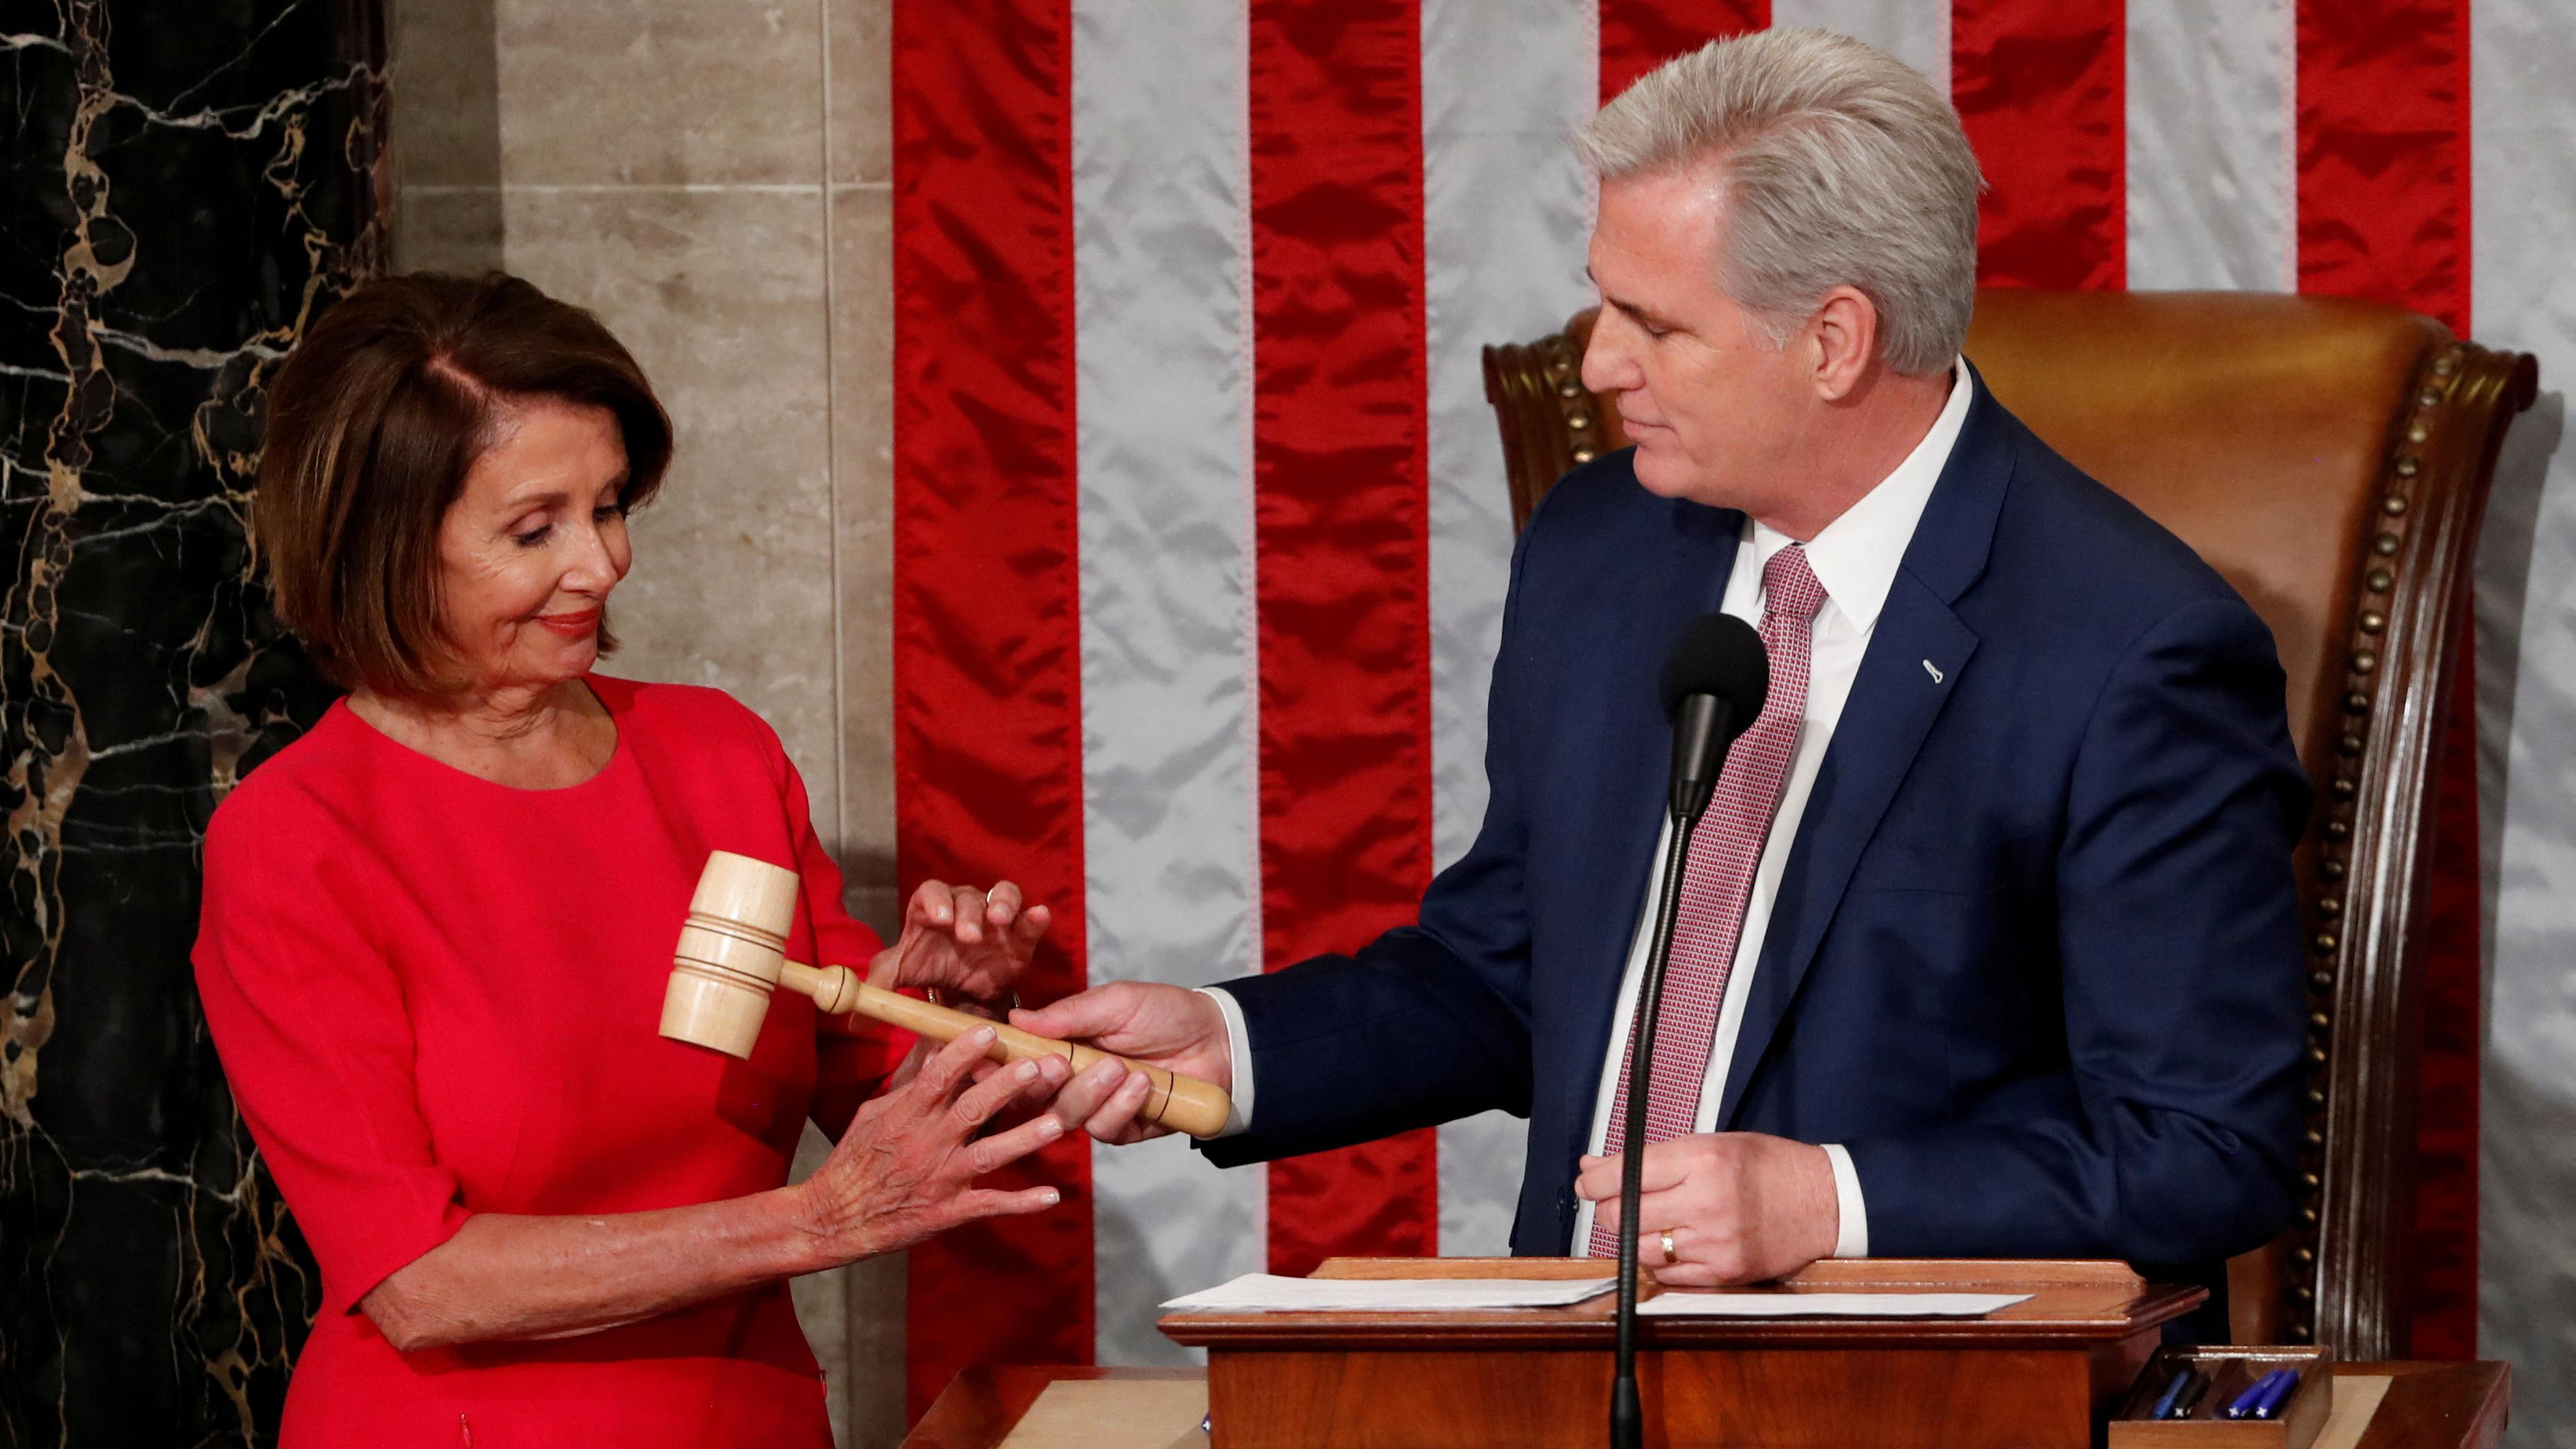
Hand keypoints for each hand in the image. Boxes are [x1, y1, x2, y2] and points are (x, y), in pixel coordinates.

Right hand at [793, 1026, 1065, 1262]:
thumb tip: (936, 1049)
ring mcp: (941, 1179)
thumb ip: (909, 1086)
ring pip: (988, 1156)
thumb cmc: (856, 1160)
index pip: (937, 1078)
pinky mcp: (949, 1211)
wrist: (836, 1217)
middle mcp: (927, 1145)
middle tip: (1038, 1066)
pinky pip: (990, 1205)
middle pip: (971, 1110)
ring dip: (1023, 1139)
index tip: (990, 1032)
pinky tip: (1052, 1195)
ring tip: (1055, 1123)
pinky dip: (1021, 1202)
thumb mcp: (874, 1114)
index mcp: (906, 1117)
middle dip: (1006, 1087)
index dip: (964, 1053)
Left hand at [866, 878, 1050, 1013]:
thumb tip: (855, 1020)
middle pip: (967, 896)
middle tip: (970, 936)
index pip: (931, 892)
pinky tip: (1038, 915)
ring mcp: (995, 919)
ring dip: (1002, 902)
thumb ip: (881, 988)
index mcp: (931, 911)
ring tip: (1002, 920)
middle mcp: (963, 908)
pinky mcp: (1020, 935)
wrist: (964, 990)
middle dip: (968, 912)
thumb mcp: (902, 977)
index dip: (935, 900)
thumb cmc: (930, 970)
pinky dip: (1035, 916)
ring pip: (1002, 894)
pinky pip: (1029, 919)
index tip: (939, 918)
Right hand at [1009, 982, 1232, 1143]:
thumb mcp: (1115, 1002)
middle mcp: (1073, 1080)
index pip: (1021, 1061)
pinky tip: (1142, 1085)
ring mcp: (1098, 1106)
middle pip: (1034, 1097)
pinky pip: (1106, 1129)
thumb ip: (1068, 1014)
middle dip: (1043, 1083)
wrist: (1216, 1039)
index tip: (987, 1062)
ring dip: (1091, 1092)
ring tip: (1120, 1067)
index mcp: (1064, 1046)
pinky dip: (1121, 1107)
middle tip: (1060, 1065)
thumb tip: (1015, 1019)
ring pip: (1067, 1116)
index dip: (1001, 1065)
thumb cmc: (1164, 1012)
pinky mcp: (1125, 1128)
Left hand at [1575, 1132, 1839, 1286]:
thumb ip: (1652, 1157)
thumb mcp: (1712, 1144)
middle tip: (1611, 1201)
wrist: (1824, 1202)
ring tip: (1644, 1221)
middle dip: (1607, 1207)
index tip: (1587, 1181)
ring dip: (1631, 1236)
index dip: (1595, 1179)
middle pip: (1624, 1214)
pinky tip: (1670, 1242)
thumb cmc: (1768, 1166)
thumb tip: (1592, 1166)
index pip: (1626, 1173)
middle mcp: (1706, 1202)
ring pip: (1641, 1248)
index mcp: (1703, 1160)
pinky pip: (1667, 1274)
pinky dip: (1658, 1260)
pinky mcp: (1723, 1273)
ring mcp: (1715, 1243)